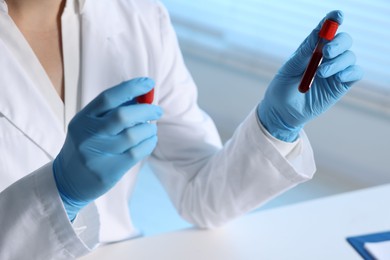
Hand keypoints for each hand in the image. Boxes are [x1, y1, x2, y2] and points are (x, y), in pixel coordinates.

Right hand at [53, 78, 162, 219]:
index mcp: (83, 119)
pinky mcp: (108, 171)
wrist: (67, 181)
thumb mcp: (90, 125)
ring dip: (149, 129)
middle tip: (157, 110)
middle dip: (146, 110)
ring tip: (151, 129)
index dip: (131, 88)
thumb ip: (112, 111)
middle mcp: (88, 135)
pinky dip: (148, 144)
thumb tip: (142, 97)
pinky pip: (136, 153)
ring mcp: (97, 154)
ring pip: (133, 135)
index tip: (149, 84)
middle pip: (123, 116)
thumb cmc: (86, 146)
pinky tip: (150, 140)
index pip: (109, 97)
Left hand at [258, 10, 362, 141]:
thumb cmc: (282, 88)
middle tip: (327, 52)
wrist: (282, 113)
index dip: (333, 20)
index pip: (326, 30)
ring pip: (349, 56)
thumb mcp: (290, 68)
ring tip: (321, 74)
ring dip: (338, 62)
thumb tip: (318, 33)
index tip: (337, 16)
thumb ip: (305, 52)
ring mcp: (335, 71)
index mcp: (311, 49)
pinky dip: (350, 72)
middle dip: (338, 43)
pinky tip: (337, 78)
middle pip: (344, 40)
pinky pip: (355, 73)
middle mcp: (326, 57)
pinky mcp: (341, 85)